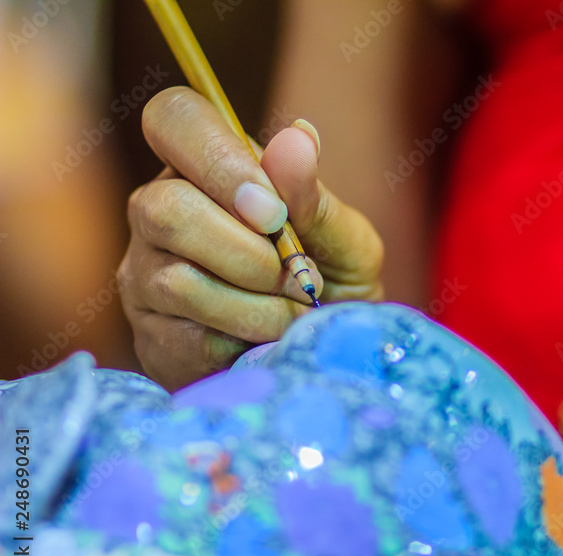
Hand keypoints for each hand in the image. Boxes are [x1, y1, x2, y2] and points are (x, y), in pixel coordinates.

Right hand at [119, 87, 383, 390]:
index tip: (273, 212)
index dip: (219, 160)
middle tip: (298, 277)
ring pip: (177, 281)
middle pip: (165, 209)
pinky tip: (265, 339)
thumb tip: (297, 137)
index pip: (174, 118)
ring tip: (293, 311)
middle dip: (250, 254)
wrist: (324, 358)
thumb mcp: (345, 240)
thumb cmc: (333, 284)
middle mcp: (158, 211)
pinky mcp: (152, 336)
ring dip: (256, 305)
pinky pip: (188, 337)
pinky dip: (244, 341)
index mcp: (205, 167)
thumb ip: (314, 196)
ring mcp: (144, 275)